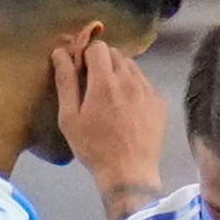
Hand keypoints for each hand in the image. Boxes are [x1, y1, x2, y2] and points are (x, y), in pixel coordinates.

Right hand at [50, 34, 165, 206]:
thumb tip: (60, 52)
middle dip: (102, 62)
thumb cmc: (94, 148)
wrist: (129, 173)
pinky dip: (134, 86)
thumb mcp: (70, 118)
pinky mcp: (159, 102)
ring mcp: (148, 90)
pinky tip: (127, 107)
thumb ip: (65, 82)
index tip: (81, 71)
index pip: (97, 47)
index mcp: (105, 81)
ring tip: (111, 96)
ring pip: (132, 66)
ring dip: (119, 72)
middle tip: (93, 85)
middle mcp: (130, 80)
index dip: (86, 55)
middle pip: (115, 53)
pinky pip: (145, 82)